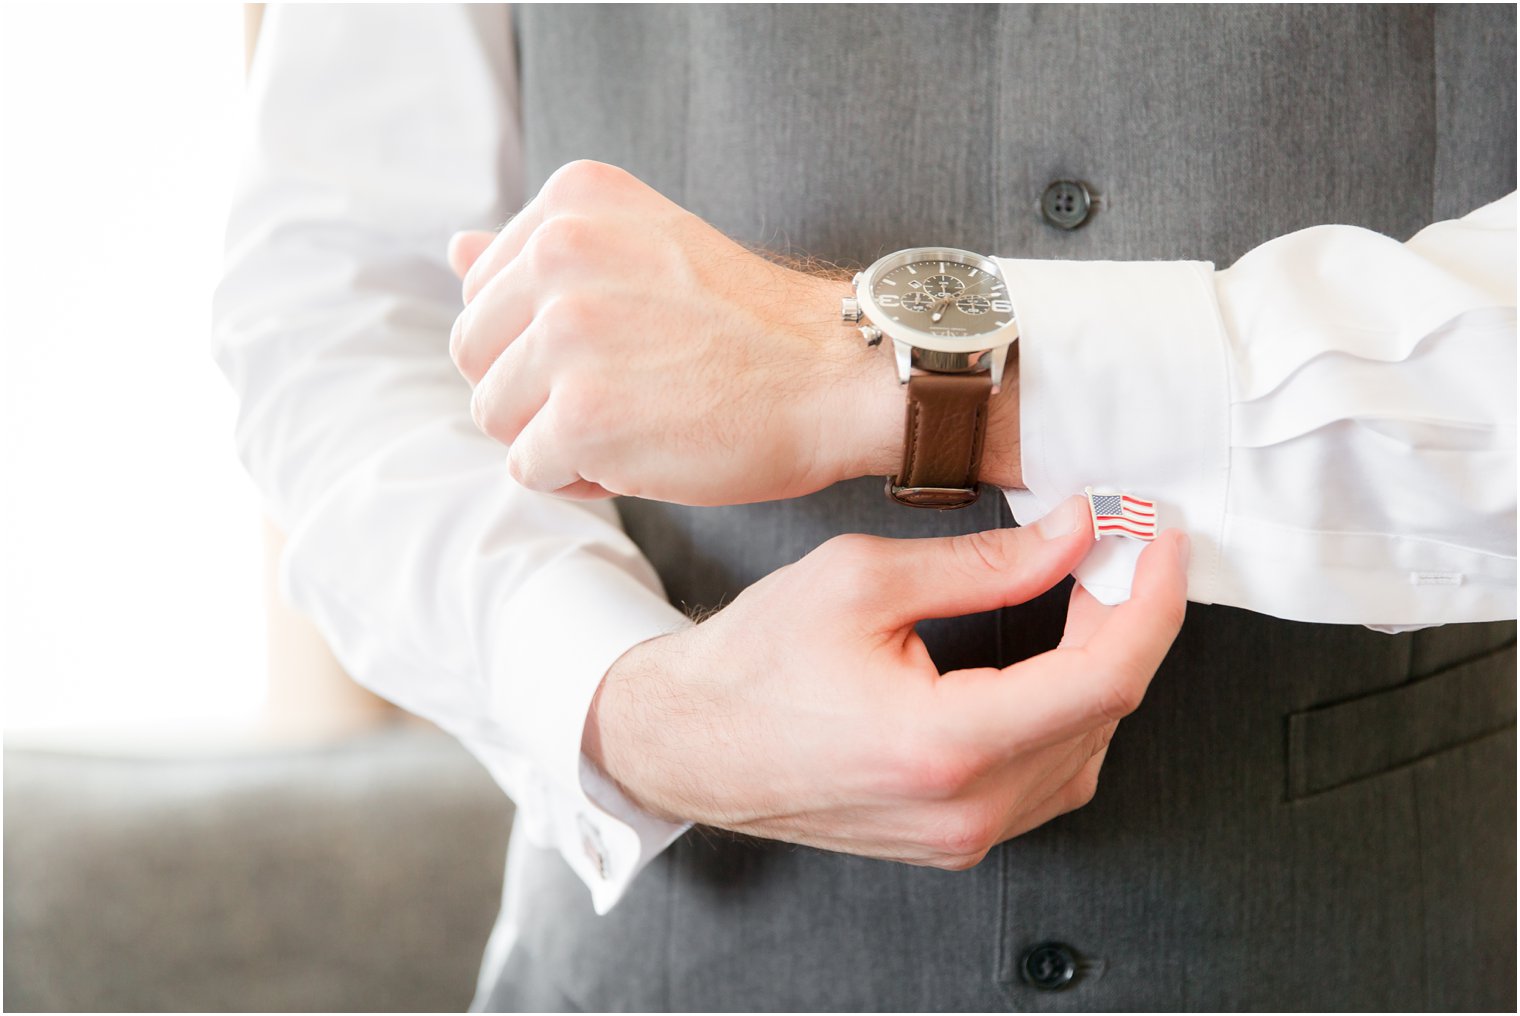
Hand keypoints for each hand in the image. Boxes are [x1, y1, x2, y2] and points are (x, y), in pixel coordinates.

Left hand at [447, 160, 1019, 504]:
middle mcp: (558, 251)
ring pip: (495, 418)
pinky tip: (645, 454)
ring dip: (558, 439)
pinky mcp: (582, 414)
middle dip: (536, 393)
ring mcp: (566, 333)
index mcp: (570, 200)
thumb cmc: (745, 325)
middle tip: (629, 390)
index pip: (483, 294)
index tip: (621, 346)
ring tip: (639, 420)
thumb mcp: (643, 251)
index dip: (541, 344)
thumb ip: (538, 254)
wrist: (834, 375)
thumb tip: (452, 250)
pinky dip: (581, 479)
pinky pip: (530, 471)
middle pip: (474, 357)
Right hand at [582, 497, 1188, 867]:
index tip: (1158, 541)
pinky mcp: (955, 841)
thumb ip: (985, 562)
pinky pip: (1050, 779)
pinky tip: (1049, 664)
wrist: (689, 744)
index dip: (1151, 599)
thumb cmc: (752, 664)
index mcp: (944, 745)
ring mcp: (963, 837)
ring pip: (1088, 749)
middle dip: (1127, 618)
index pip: (1105, 676)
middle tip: (1111, 549)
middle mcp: (965, 809)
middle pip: (1106, 710)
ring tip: (1082, 597)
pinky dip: (1068, 713)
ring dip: (1102, 667)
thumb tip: (1071, 535)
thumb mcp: (862, 581)